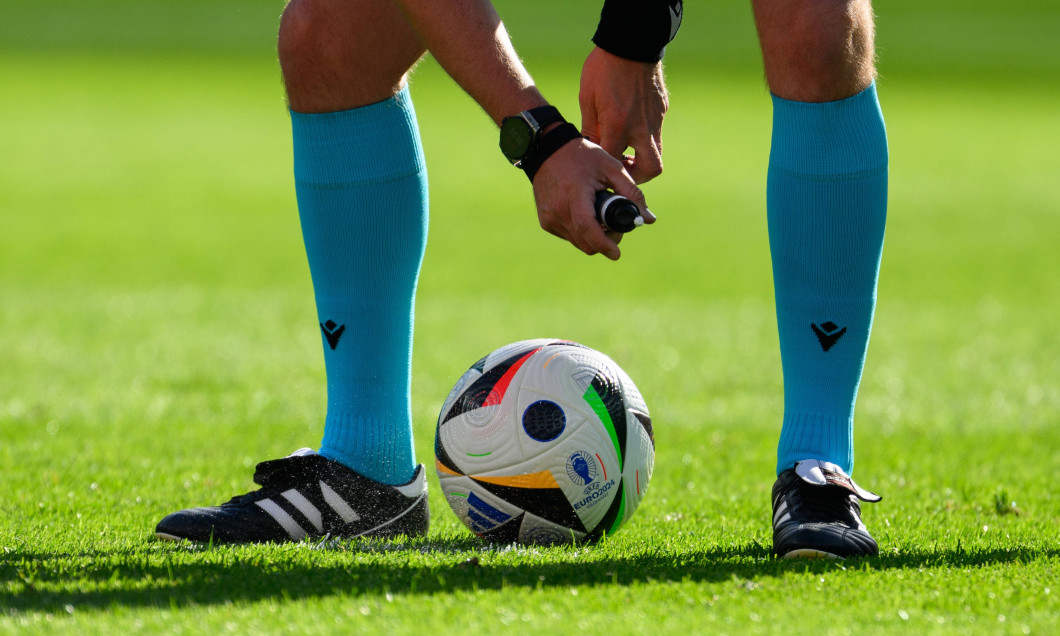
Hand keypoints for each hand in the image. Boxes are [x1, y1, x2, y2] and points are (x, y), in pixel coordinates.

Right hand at [531, 137, 653, 260]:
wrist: (547, 150)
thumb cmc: (583, 157)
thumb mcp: (612, 168)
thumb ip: (632, 193)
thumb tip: (648, 219)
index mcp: (575, 196)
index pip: (588, 228)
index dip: (604, 244)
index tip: (616, 254)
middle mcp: (558, 211)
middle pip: (586, 242)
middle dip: (605, 241)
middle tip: (615, 228)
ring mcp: (549, 218)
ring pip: (578, 242)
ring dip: (593, 236)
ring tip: (599, 215)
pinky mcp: (545, 222)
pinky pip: (569, 236)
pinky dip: (581, 231)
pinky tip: (585, 213)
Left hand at [579, 47, 668, 183]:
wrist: (631, 41)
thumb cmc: (603, 68)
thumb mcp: (588, 98)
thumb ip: (591, 128)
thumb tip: (592, 148)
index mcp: (618, 127)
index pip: (615, 163)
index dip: (607, 171)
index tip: (600, 172)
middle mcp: (641, 127)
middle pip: (650, 169)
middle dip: (637, 176)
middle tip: (623, 168)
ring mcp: (655, 119)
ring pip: (657, 152)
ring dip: (643, 158)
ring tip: (627, 151)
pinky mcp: (662, 108)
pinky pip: (657, 131)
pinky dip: (646, 136)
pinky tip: (633, 125)